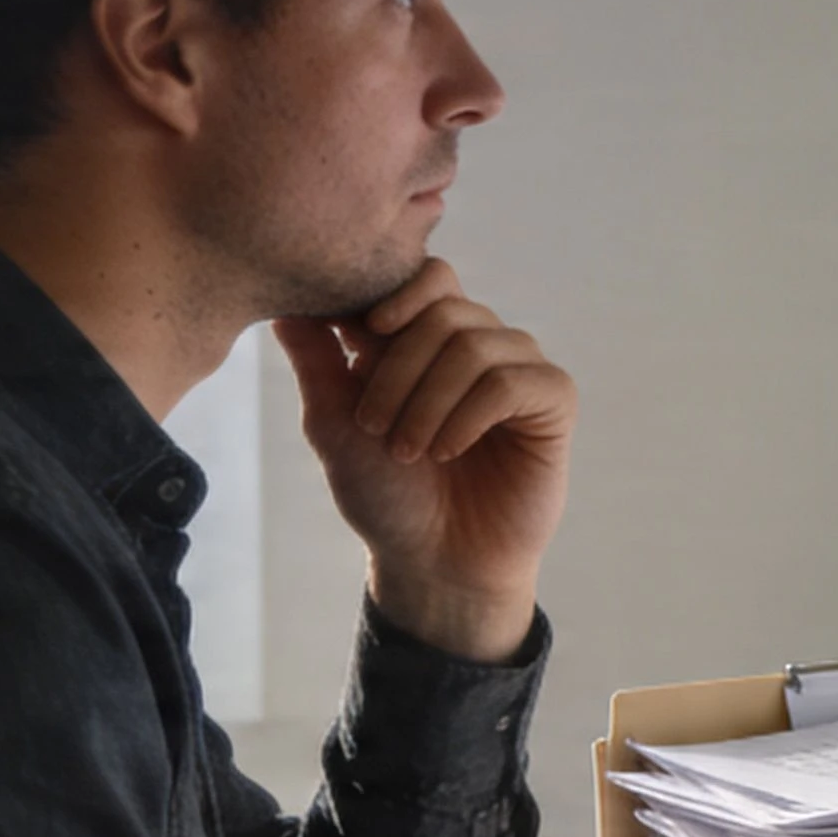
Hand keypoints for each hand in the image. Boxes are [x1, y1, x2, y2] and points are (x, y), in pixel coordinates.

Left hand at [268, 260, 573, 662]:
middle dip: (398, 369)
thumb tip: (284, 305)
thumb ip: (315, 360)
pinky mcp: (553, 401)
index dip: (395, 294)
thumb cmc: (385, 494)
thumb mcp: (333, 423)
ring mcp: (519, 368)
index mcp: (429, 338)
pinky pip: (513, 381)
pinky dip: (470, 417)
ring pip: (475, 344)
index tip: (362, 338)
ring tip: (411, 451)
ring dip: (428, 401)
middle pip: (444, 309)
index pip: (426, 275)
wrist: (432, 561)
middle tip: (376, 428)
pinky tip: (450, 451)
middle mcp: (479, 343)